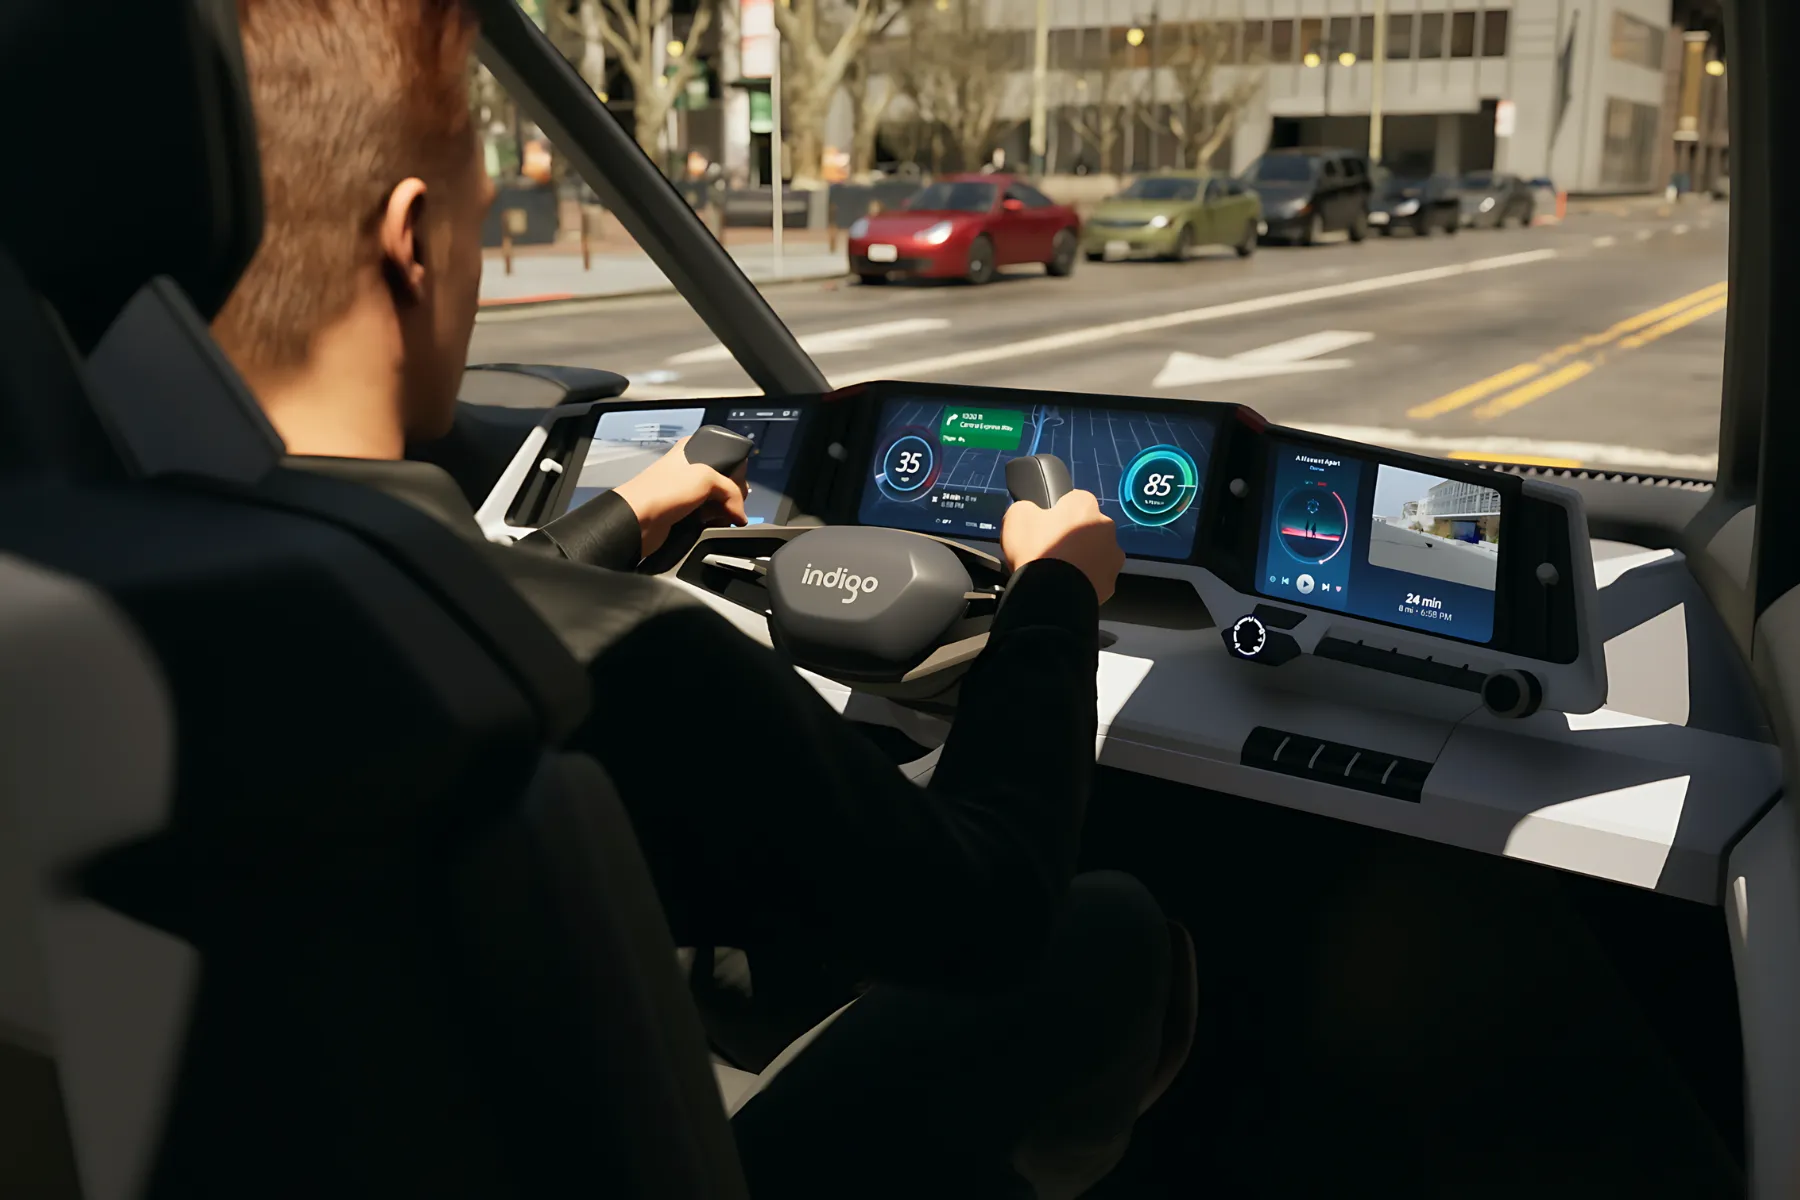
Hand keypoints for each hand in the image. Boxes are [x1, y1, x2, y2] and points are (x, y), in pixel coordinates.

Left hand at [611, 438, 749, 556]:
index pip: (727, 456)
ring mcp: (687, 491)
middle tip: (727, 505)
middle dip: (731, 496)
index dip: (737, 471)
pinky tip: (710, 525)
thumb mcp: (707, 478)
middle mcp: (690, 468)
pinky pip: (708, 517)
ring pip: (718, 502)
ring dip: (723, 512)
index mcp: (692, 449)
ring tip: (716, 518)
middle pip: (726, 482)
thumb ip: (732, 492)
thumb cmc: (667, 490)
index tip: (737, 485)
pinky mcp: (684, 512)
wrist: (637, 520)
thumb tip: (741, 516)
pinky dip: (713, 522)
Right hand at [1000, 490, 1123, 603]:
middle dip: (1076, 535)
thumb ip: (1027, 508)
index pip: (1075, 498)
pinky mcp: (1111, 583)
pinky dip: (1087, 580)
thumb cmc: (1036, 550)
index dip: (1060, 511)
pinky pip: (1098, 577)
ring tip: (1062, 572)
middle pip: (1090, 526)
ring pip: (1098, 552)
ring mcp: (1112, 556)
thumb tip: (1031, 512)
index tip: (1047, 525)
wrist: (1051, 595)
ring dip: (1085, 558)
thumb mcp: (1016, 518)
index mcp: (1084, 506)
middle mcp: (1106, 526)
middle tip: (1054, 550)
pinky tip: (1070, 587)